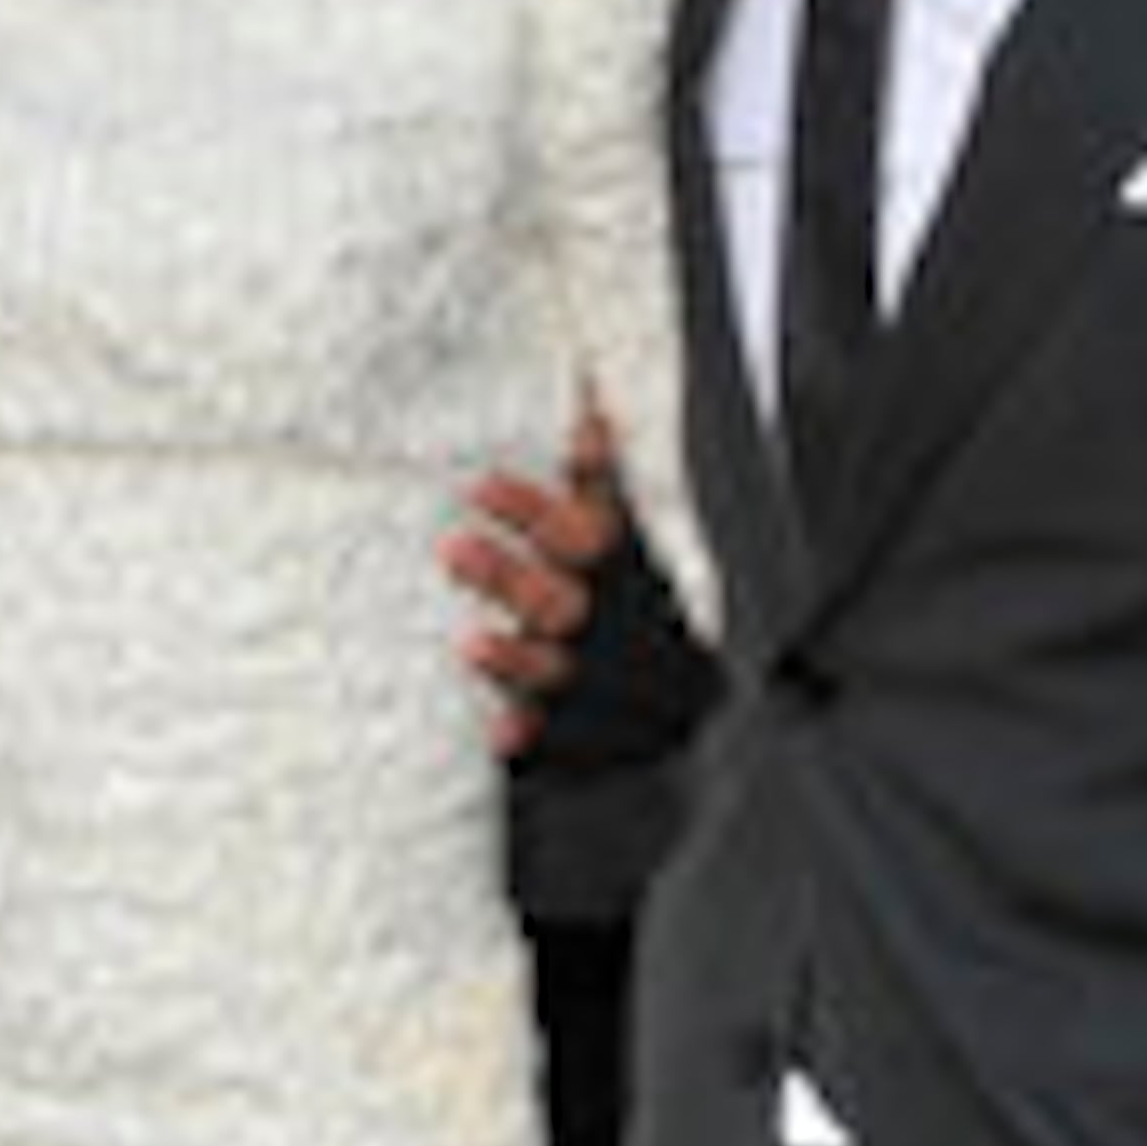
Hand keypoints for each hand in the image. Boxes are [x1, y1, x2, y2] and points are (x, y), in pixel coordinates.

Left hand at [449, 417, 617, 754]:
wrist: (698, 719)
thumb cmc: (644, 612)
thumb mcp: (631, 544)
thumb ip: (601, 482)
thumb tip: (587, 403)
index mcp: (625, 572)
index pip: (583, 531)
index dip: (533, 510)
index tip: (477, 487)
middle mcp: (614, 627)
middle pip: (563, 599)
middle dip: (508, 577)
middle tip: (448, 549)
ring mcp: (602, 685)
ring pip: (560, 671)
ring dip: (517, 660)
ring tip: (470, 645)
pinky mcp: (588, 737)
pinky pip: (561, 742)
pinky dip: (534, 736)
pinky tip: (500, 736)